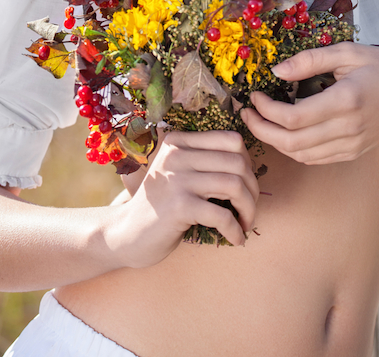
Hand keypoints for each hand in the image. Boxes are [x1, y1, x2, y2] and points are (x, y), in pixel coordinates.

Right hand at [113, 130, 258, 265]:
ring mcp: (177, 179)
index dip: (248, 163)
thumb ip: (204, 161)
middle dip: (252, 189)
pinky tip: (236, 239)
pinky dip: (236, 230)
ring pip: (234, 185)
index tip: (246, 185)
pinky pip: (223, 215)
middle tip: (249, 210)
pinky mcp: (179, 207)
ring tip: (245, 223)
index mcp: (179, 142)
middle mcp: (177, 155)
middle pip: (237, 162)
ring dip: (248, 209)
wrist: (126, 234)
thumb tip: (248, 165)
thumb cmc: (162, 205)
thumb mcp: (178, 173)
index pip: (231, 139)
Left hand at [241, 42, 378, 164]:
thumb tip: (277, 71)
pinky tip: (283, 132)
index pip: (294, 117)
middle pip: (291, 142)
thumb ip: (311, 60)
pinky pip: (314, 158)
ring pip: (300, 155)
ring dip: (274, 141)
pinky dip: (293, 149)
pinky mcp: (352, 153)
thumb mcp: (348, 53)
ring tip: (260, 121)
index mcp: (346, 100)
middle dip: (261, 130)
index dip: (266, 111)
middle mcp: (348, 128)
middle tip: (247, 113)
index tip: (254, 96)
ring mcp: (351, 145)